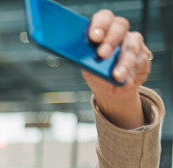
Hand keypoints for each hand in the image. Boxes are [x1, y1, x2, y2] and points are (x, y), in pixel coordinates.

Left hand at [84, 10, 150, 128]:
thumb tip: (82, 58)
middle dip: (110, 40)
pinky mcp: (143, 56)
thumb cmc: (96, 73)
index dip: (100, 24)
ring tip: (117, 76)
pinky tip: (126, 81)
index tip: (94, 37)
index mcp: (103, 30)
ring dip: (124, 63)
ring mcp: (134, 43)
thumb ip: (86, 60)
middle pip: (120, 27)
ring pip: (132, 47)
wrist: (110, 90)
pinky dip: (132, 73)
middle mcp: (119, 32)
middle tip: (103, 54)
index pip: (104, 18)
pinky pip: (140, 62)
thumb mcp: (87, 68)